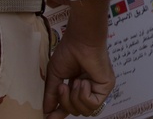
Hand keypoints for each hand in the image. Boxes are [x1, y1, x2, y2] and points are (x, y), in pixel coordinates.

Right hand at [44, 0, 114, 117]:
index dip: (59, 113)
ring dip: (75, 98)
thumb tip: (46, 112)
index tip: (48, 118)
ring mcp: (98, 88)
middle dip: (65, 103)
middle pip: (76, 111)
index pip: (69, 106)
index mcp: (76, 85)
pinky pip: (94, 104)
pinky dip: (84, 95)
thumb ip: (51, 95)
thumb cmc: (68, 51)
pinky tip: (83, 81)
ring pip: (85, 111)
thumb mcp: (55, 76)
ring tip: (74, 81)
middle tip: (62, 87)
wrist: (80, 40)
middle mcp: (89, 88)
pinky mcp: (106, 87)